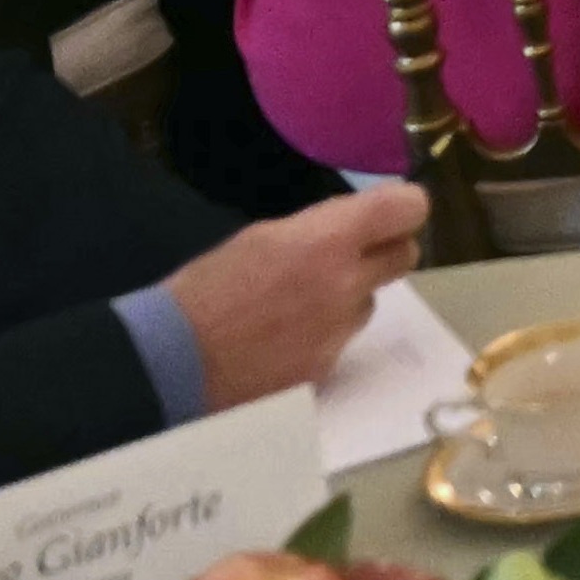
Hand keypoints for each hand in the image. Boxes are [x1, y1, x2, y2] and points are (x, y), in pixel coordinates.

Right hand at [164, 180, 430, 403]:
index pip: (407, 208)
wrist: (172, 365)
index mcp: (329, 241)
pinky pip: (340, 342)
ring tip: (297, 305)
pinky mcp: (325, 372)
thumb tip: (353, 225)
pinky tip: (282, 340)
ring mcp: (338, 334)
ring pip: (369, 304)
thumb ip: (319, 229)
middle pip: (405, 257)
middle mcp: (346, 286)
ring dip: (348, 299)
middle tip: (354, 255)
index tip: (390, 212)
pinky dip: (322, 336)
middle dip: (386, 251)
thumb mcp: (262, 238)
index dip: (404, 207)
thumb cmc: (206, 289)